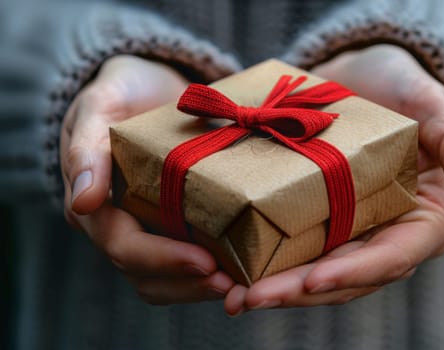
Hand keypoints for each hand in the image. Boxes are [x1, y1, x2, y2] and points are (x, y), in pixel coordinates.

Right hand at [61, 55, 234, 303]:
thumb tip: (83, 200)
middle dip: (188, 285)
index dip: (163, 259)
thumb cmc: (122, 93)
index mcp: (94, 205)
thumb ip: (87, 147)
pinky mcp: (171, 225)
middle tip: (233, 285)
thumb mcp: (101, 105)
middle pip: (145, 275)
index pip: (122, 246)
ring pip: (166, 280)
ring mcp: (145, 229)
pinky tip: (241, 269)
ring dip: (200, 289)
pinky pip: (185, 261)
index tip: (206, 262)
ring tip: (241, 285)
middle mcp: (117, 226)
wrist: (147, 88)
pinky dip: (209, 273)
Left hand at [223, 45, 443, 315]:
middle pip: (344, 276)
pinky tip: (228, 269)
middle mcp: (383, 235)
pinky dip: (263, 264)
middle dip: (298, 292)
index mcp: (421, 219)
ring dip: (273, 289)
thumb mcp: (430, 105)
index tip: (314, 280)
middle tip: (248, 299)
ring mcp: (347, 232)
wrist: (357, 76)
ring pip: (313, 273)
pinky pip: (292, 251)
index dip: (355, 272)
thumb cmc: (399, 88)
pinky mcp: (315, 222)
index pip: (392, 257)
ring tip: (230, 295)